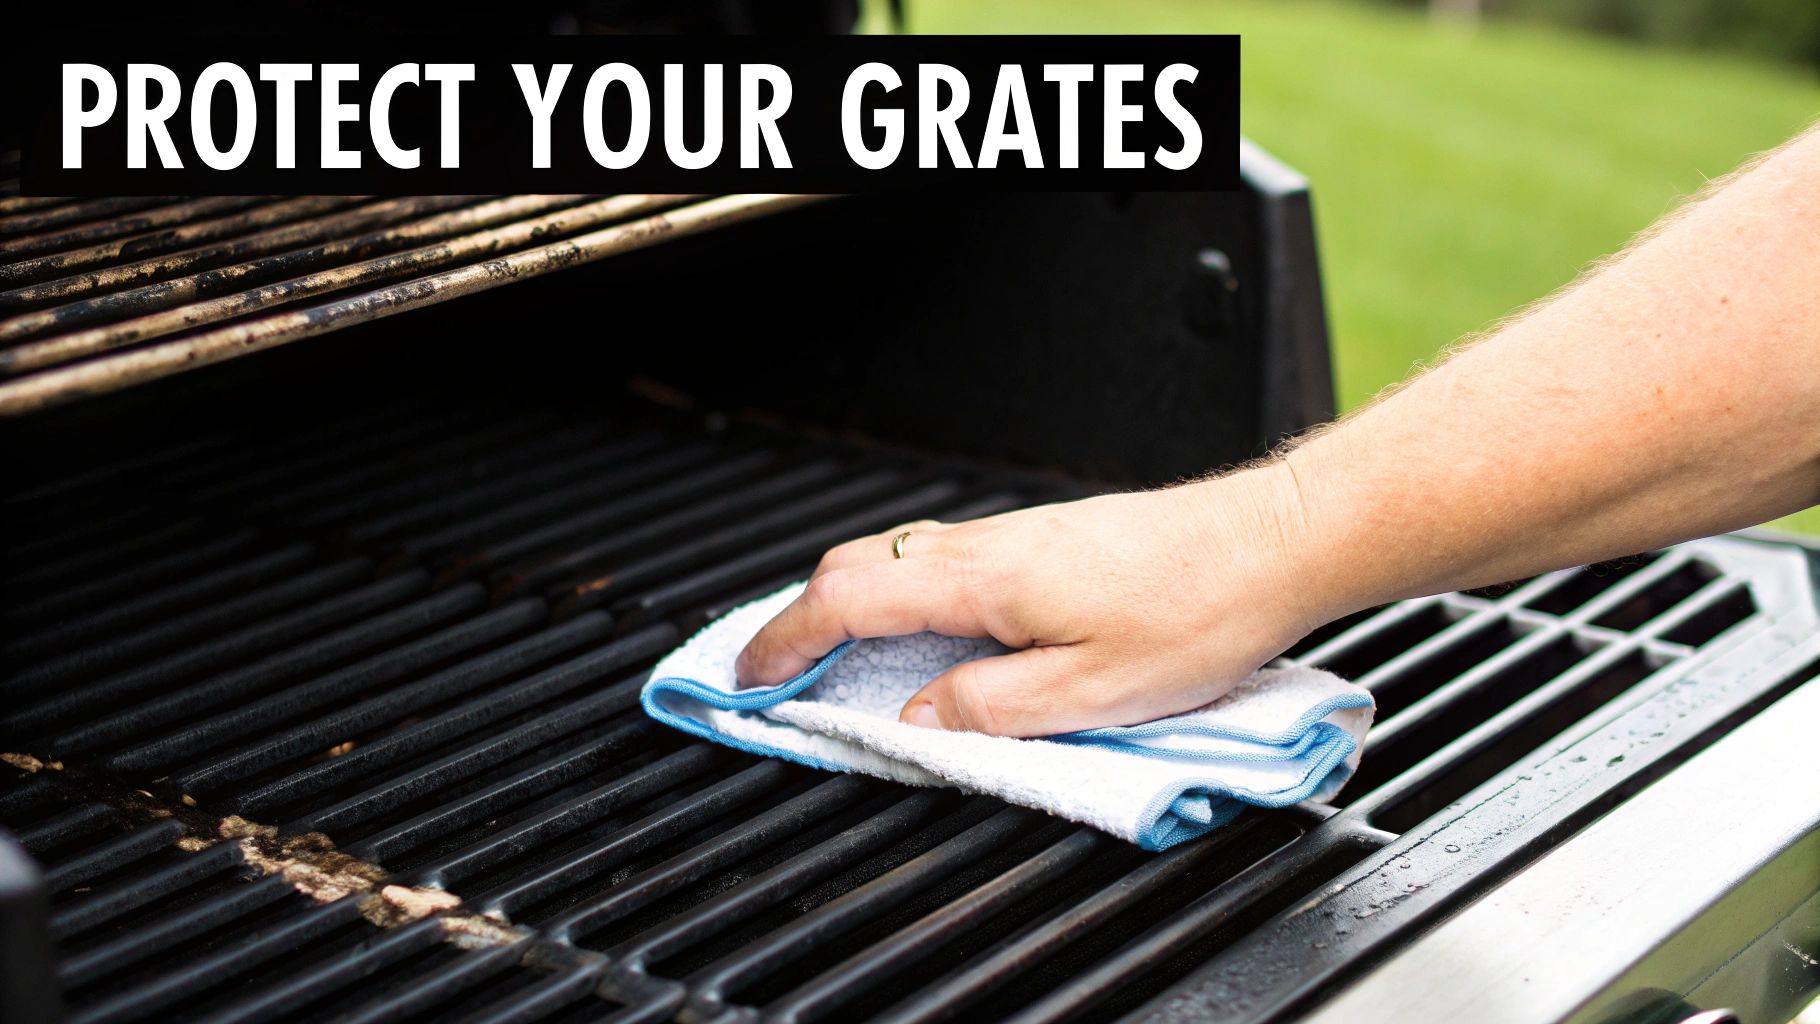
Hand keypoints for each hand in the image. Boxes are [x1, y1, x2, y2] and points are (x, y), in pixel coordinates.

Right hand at [733, 464, 1325, 735]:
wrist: (1271, 543)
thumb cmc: (1199, 610)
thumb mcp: (1089, 695)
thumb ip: (988, 709)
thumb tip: (917, 719)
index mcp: (984, 580)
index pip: (847, 600)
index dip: (783, 640)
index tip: (748, 676)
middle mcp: (988, 545)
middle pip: (858, 566)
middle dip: (800, 617)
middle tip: (775, 672)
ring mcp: (1015, 536)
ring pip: (898, 558)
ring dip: (849, 605)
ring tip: (833, 660)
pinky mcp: (1043, 540)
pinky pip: (941, 561)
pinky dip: (899, 596)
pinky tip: (920, 634)